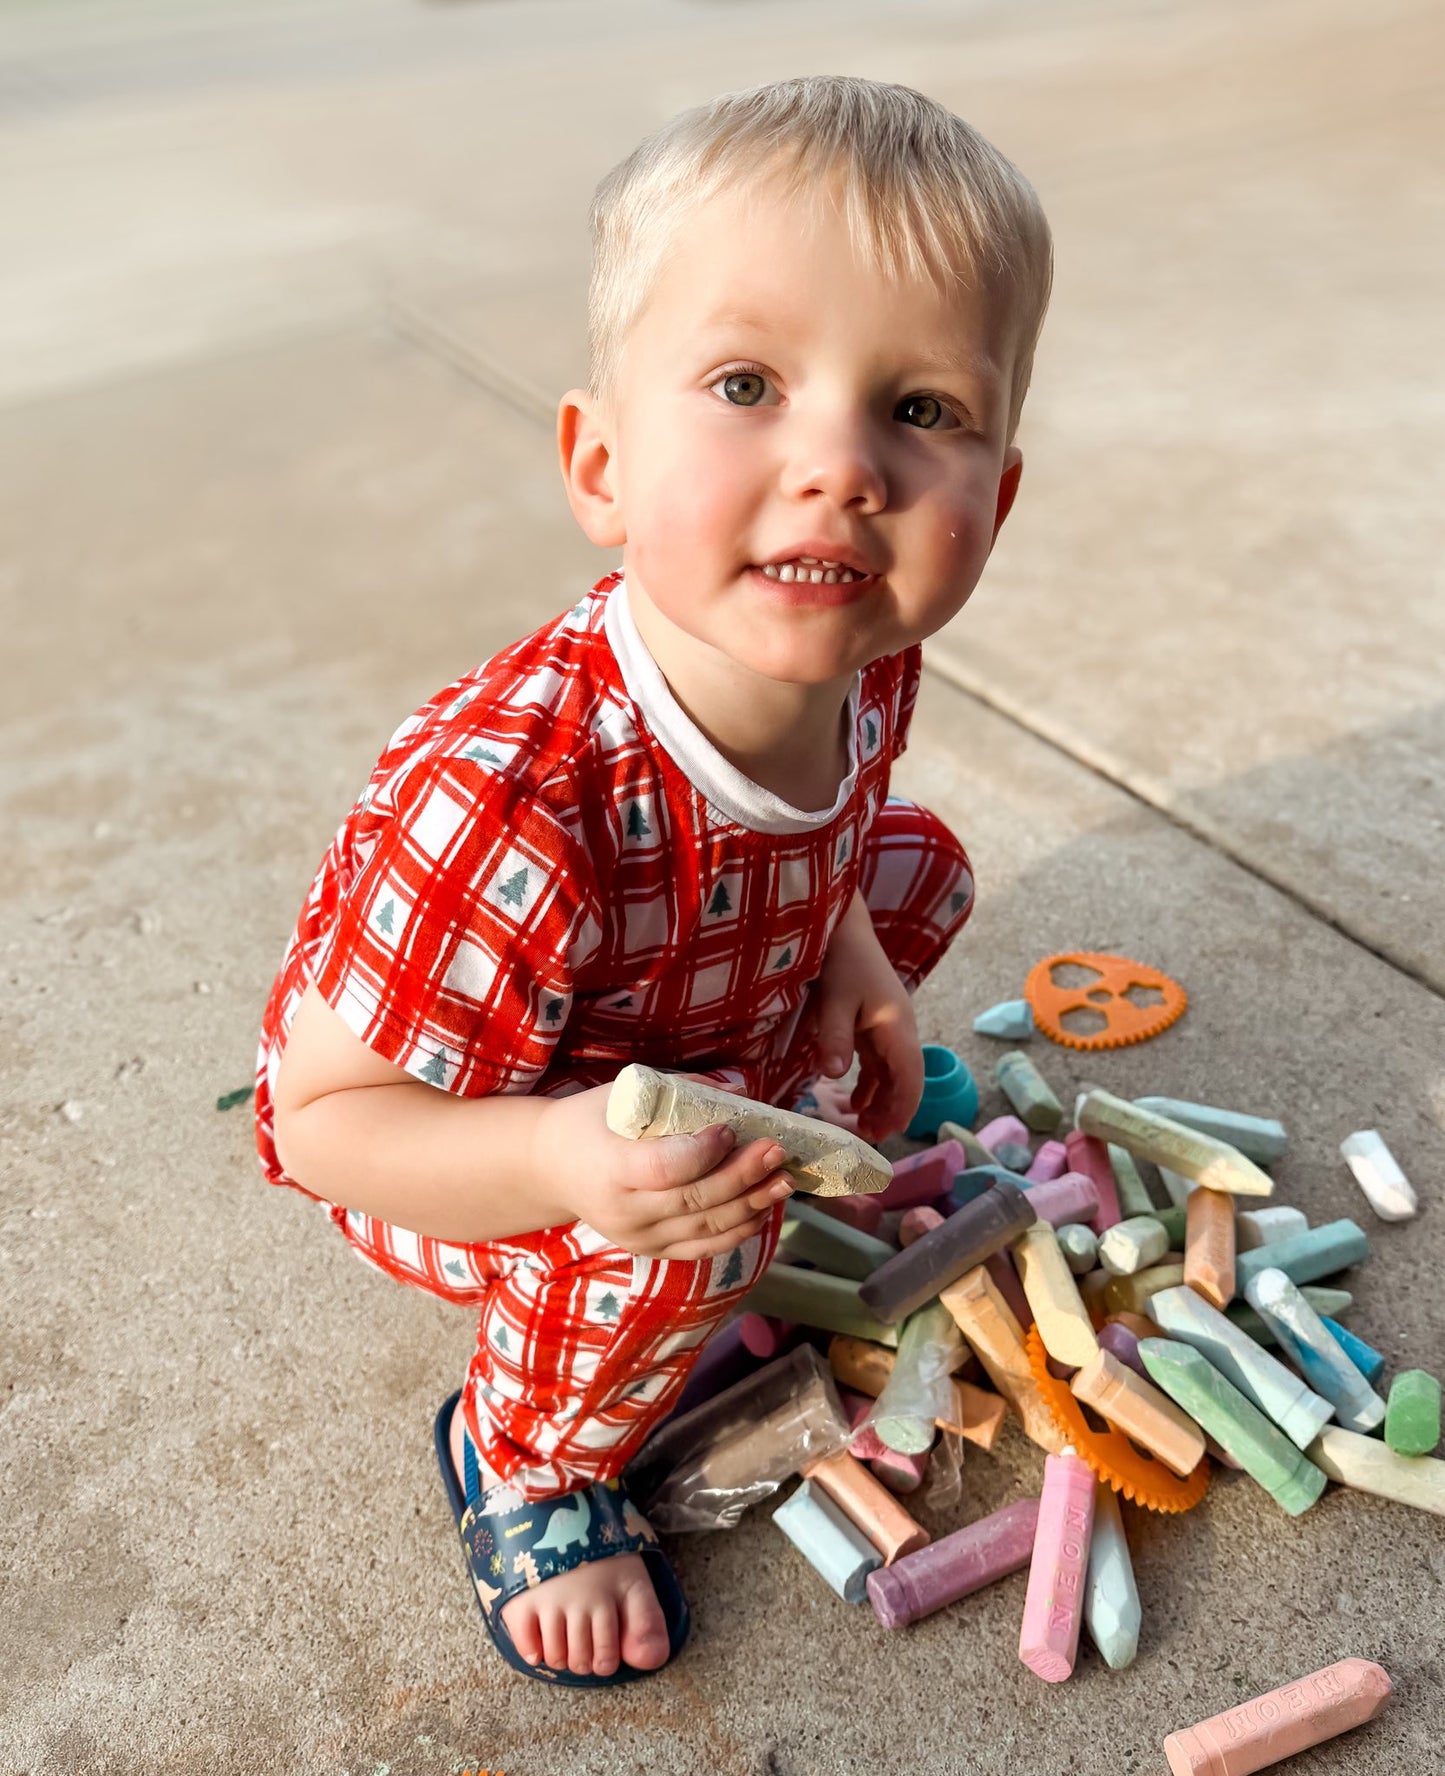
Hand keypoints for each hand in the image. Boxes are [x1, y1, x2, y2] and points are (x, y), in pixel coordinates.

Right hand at [533, 1081, 794, 1261]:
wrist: (551, 1168)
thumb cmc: (590, 1122)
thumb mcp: (620, 1096)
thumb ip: (678, 1093)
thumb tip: (737, 1090)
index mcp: (610, 1168)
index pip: (666, 1169)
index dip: (704, 1153)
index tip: (731, 1129)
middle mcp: (624, 1211)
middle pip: (695, 1200)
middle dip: (744, 1175)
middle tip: (777, 1150)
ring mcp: (638, 1237)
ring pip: (706, 1228)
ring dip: (752, 1204)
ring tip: (784, 1180)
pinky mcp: (652, 1251)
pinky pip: (703, 1247)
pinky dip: (738, 1230)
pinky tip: (764, 1208)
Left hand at [809, 897, 923, 1145]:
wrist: (843, 925)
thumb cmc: (841, 958)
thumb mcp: (834, 999)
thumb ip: (834, 1037)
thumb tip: (835, 1077)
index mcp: (897, 1026)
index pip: (910, 1078)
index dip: (901, 1108)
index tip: (887, 1133)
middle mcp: (900, 1029)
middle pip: (906, 1080)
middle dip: (892, 1110)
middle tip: (869, 1137)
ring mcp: (889, 1026)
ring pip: (894, 1073)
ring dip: (882, 1099)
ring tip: (861, 1126)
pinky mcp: (875, 1023)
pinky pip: (881, 1062)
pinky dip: (871, 1083)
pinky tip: (855, 1099)